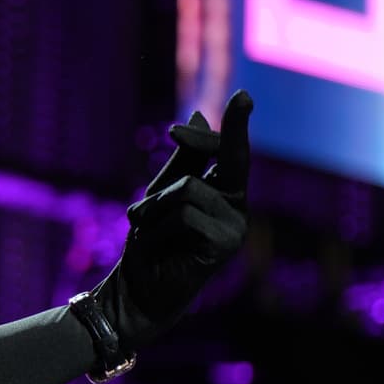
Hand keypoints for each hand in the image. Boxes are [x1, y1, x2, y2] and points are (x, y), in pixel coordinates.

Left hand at [91, 91, 252, 354]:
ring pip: (189, 188)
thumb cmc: (151, 241)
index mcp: (225, 192)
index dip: (229, 126)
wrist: (140, 288)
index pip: (232, 152)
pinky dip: (159, 227)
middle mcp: (237, 207)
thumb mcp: (161, 192)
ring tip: (148, 229)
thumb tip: (200, 113)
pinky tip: (159, 246)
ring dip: (154, 206)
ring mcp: (235, 227)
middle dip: (211, 139)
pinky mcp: (225, 245)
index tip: (243, 95)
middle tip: (176, 129)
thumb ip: (183, 159)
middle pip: (228, 159)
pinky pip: (184, 214)